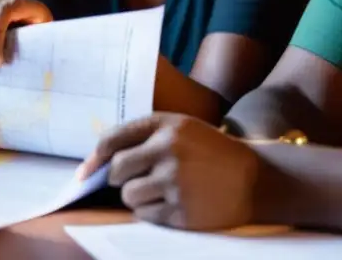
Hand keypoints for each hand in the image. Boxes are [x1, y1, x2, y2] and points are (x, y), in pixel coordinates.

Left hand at [77, 113, 257, 229]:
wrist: (255, 180)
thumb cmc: (210, 152)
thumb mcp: (181, 129)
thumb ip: (144, 137)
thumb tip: (97, 163)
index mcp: (166, 125)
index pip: (115, 138)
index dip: (96, 156)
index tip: (86, 170)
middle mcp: (169, 151)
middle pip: (117, 169)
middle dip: (115, 178)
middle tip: (127, 180)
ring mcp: (175, 182)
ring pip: (128, 195)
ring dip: (135, 196)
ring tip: (156, 191)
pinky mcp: (182, 211)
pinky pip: (145, 215)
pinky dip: (150, 211)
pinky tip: (170, 203)